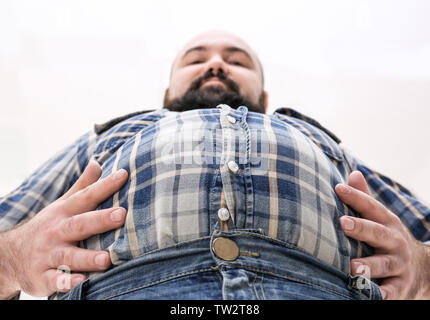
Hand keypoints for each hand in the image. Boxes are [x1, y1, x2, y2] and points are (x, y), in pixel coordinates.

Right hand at [0, 160, 127, 297]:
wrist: (11, 255)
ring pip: (68, 255)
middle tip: (121, 215)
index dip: (104, 186)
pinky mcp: (42, 277)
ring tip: (107, 259)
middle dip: (100, 220)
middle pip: (79, 224)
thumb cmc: (48, 226)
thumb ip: (82, 186)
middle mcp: (56, 232)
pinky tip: (80, 282)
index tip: (123, 175)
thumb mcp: (62, 204)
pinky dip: (66, 283)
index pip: (86, 196)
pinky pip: (55, 281)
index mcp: (64, 212)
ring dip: (87, 257)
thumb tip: (98, 163)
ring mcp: (48, 255)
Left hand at [335, 171, 429, 299]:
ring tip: (353, 267)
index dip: (356, 196)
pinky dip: (382, 294)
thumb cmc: (389, 238)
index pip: (372, 207)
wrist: (423, 270)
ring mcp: (399, 265)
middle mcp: (395, 242)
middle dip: (361, 227)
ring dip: (369, 266)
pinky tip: (371, 295)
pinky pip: (391, 291)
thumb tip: (352, 174)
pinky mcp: (400, 286)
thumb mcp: (381, 218)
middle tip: (343, 223)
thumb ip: (365, 198)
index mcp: (387, 222)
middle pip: (378, 233)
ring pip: (384, 264)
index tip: (338, 188)